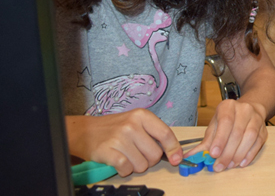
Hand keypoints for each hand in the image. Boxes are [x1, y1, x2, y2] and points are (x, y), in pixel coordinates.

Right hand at [66, 109, 181, 176]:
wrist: (85, 131)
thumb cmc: (114, 128)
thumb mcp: (136, 123)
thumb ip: (154, 134)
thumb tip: (174, 153)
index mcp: (142, 116)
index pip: (166, 134)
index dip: (174, 149)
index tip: (177, 159)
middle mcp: (131, 125)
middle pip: (155, 154)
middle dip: (149, 160)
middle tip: (138, 155)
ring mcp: (119, 138)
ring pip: (141, 164)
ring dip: (135, 166)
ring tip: (126, 157)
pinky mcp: (107, 151)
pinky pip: (126, 168)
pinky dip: (124, 170)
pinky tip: (119, 163)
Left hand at [187, 99, 267, 170]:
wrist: (248, 110)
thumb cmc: (228, 119)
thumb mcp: (214, 126)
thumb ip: (205, 141)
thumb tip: (190, 156)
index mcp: (228, 106)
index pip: (226, 121)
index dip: (220, 139)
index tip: (213, 154)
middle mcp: (244, 110)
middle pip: (237, 132)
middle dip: (227, 152)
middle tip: (219, 166)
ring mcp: (256, 118)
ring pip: (250, 137)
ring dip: (238, 154)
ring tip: (229, 165)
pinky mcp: (263, 129)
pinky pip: (258, 143)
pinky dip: (249, 155)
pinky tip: (241, 163)